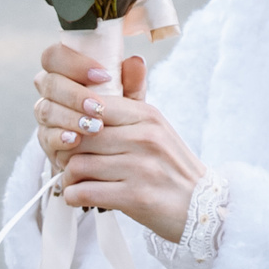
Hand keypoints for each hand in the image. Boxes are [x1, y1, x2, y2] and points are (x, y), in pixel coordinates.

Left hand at [31, 43, 204, 242]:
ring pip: (77, 165)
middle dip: (67, 152)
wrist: (202, 208)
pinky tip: (81, 197)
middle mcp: (144, 137)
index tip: (73, 135)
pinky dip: (74, 196)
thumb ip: (132, 102)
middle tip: (69, 162)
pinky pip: (83, 192)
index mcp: (147, 116)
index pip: (92, 105)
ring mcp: (140, 168)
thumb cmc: (171, 168)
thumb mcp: (157, 128)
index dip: (73, 120)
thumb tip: (129, 60)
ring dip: (70, 177)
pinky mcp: (135, 197)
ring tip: (78, 181)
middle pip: (79, 136)